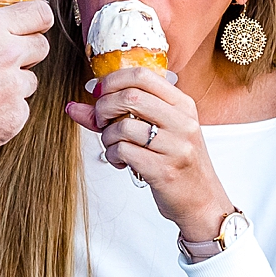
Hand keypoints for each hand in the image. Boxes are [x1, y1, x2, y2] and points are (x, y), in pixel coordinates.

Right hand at [0, 1, 52, 156]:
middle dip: (26, 51)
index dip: (37, 18)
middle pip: (41, 45)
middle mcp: (8, 54)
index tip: (31, 24)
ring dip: (13, 84)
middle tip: (3, 60)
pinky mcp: (16, 117)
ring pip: (30, 80)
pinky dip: (5, 111)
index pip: (39, 13)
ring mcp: (15, 88)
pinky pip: (20, 109)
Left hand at [66, 68, 233, 243]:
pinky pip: (124, 152)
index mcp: (182, 104)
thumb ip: (116, 115)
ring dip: (107, 137)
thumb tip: (73, 107)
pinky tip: (121, 162)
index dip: (113, 80)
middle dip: (104, 108)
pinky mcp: (164, 170)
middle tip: (102, 122)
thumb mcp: (156, 132)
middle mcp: (183, 122)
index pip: (142, 75)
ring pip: (123, 127)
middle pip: (130, 96)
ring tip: (114, 147)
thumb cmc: (176, 162)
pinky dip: (113, 156)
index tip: (100, 94)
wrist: (202, 201)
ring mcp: (176, 146)